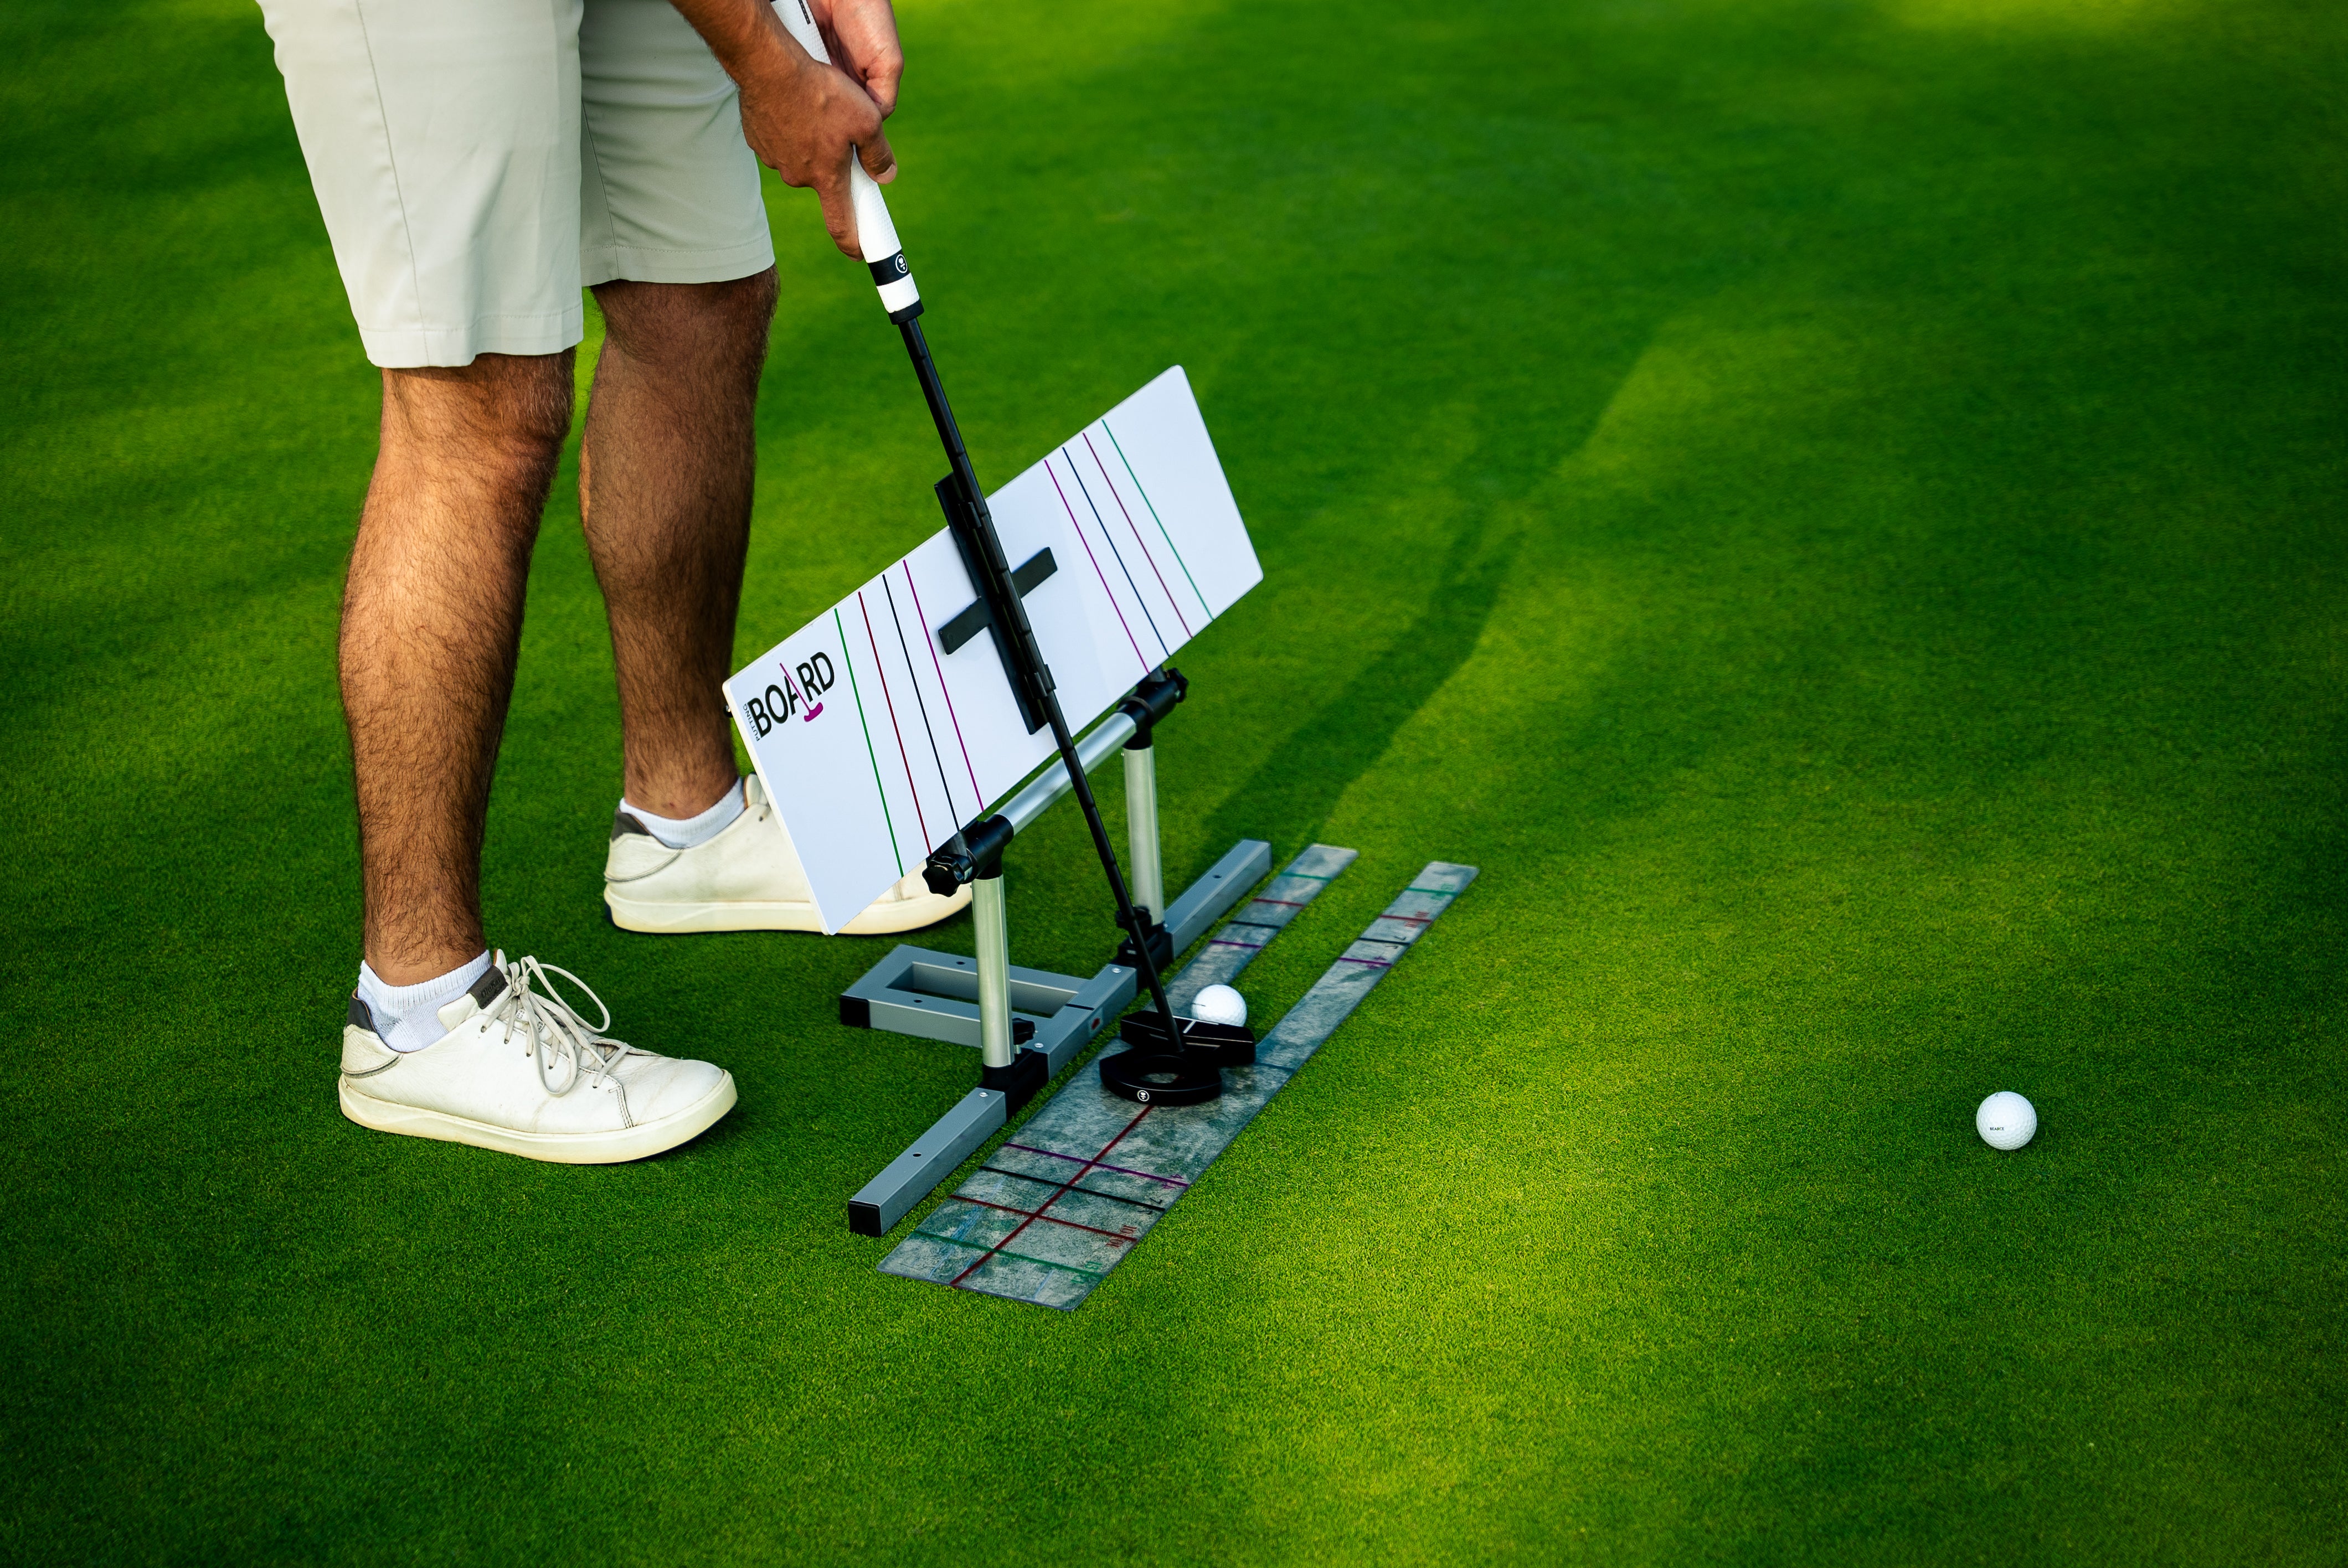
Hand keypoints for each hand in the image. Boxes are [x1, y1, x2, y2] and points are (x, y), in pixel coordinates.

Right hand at [669, 0, 899, 257]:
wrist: (768, 64)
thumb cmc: (819, 90)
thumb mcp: (866, 120)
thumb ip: (878, 153)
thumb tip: (886, 175)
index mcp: (826, 176)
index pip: (841, 223)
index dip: (854, 243)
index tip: (861, 254)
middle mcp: (798, 176)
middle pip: (824, 179)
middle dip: (834, 162)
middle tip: (840, 128)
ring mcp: (774, 159)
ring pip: (803, 156)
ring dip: (812, 141)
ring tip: (815, 107)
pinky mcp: (759, 139)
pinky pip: (783, 139)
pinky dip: (791, 127)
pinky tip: (795, 104)